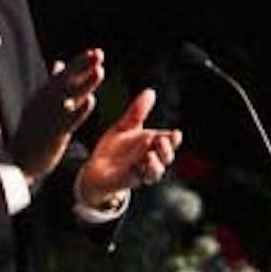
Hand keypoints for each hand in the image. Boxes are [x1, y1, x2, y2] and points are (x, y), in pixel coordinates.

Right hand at [10, 46, 104, 184]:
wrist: (16, 162)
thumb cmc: (31, 132)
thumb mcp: (39, 104)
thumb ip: (52, 85)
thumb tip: (60, 64)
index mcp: (43, 96)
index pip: (64, 75)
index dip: (80, 63)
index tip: (96, 52)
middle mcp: (44, 104)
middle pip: (67, 81)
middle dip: (83, 67)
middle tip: (99, 55)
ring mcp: (48, 119)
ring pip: (70, 97)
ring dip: (85, 84)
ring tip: (100, 71)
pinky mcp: (51, 135)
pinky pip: (68, 121)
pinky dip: (79, 111)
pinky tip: (90, 102)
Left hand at [76, 87, 182, 207]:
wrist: (95, 168)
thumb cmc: (113, 148)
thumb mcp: (124, 127)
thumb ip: (137, 112)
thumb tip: (150, 91)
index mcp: (152, 145)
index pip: (170, 142)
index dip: (174, 139)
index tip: (175, 133)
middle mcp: (151, 159)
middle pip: (167, 157)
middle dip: (167, 150)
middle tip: (161, 140)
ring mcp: (141, 172)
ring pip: (156, 172)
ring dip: (156, 163)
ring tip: (150, 154)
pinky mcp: (129, 181)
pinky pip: (139, 178)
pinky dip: (141, 171)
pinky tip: (139, 164)